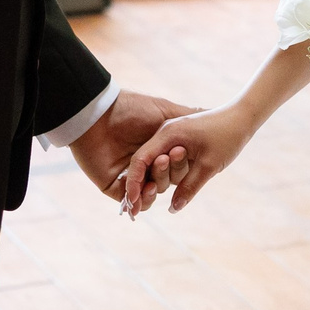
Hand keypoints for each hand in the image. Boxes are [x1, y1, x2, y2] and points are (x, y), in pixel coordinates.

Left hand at [68, 90, 193, 203]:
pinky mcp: (112, 185)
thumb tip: (210, 115)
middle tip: (167, 158)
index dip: (180, 165)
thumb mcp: (165, 111)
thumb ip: (187, 116)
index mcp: (157, 149)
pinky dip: (139, 201)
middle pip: (164, 181)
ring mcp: (127, 176)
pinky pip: (129, 200)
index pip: (175, 167)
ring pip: (149, 193)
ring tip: (155, 180)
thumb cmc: (132, 108)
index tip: (182, 153)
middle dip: (168, 174)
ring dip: (155, 190)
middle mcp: (144, 164)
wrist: (99, 113)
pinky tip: (145, 192)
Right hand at [119, 103, 259, 215]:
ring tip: (191, 172)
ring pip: (158, 163)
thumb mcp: (209, 165)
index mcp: (168, 134)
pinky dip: (170, 172)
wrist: (243, 117)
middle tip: (155, 199)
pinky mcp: (179, 141)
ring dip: (166, 176)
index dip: (134, 183)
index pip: (140, 160)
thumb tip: (172, 209)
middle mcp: (165, 133)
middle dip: (148, 182)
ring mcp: (171, 136)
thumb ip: (188, 187)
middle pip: (146, 163)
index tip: (133, 203)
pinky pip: (167, 159)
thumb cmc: (228, 136)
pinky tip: (179, 183)